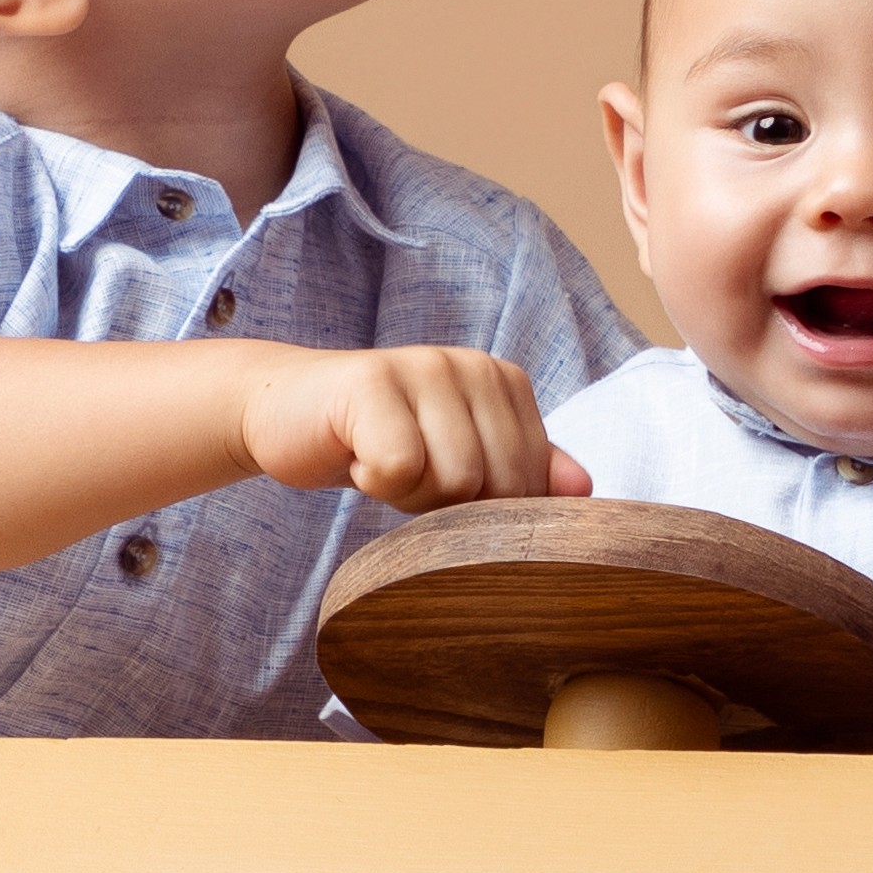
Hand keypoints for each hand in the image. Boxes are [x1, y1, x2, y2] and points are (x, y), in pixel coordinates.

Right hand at [241, 345, 581, 513]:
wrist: (288, 413)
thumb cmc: (380, 440)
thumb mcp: (458, 457)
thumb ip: (523, 470)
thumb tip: (583, 489)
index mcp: (504, 382)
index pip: (532, 484)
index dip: (482, 506)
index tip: (437, 475)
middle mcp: (472, 365)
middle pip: (497, 485)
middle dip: (448, 504)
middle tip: (405, 472)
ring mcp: (423, 366)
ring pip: (453, 482)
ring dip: (409, 495)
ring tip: (381, 461)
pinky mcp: (371, 383)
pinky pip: (401, 469)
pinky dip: (373, 483)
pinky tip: (355, 457)